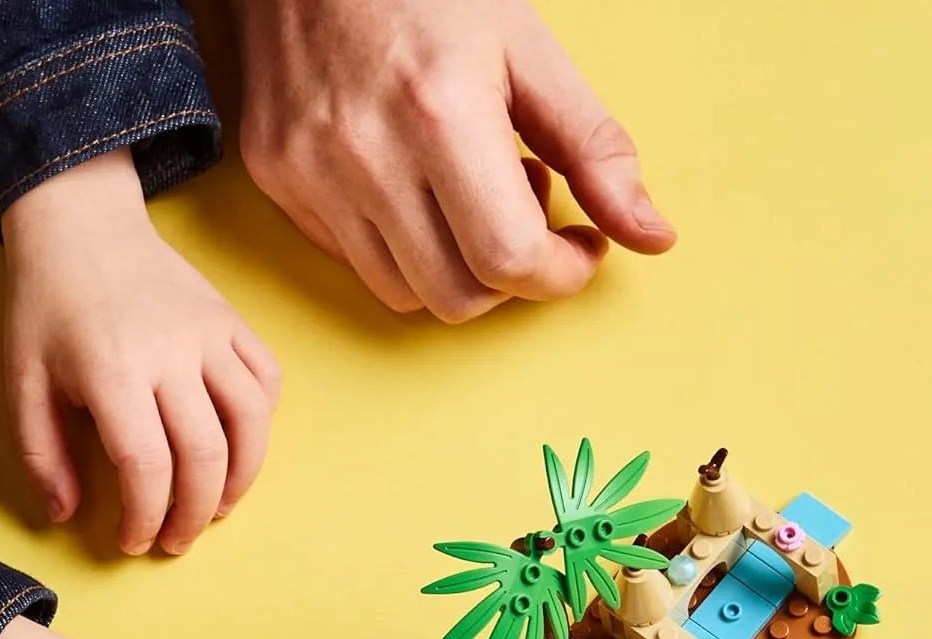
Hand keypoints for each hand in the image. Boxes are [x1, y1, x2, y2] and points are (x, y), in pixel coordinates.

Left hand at [1, 148, 280, 554]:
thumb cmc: (45, 306)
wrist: (79, 222)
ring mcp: (208, 333)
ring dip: (241, 479)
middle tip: (176, 540)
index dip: (145, 517)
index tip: (133, 541)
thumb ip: (41, 454)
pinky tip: (237, 447)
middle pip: (204, 456)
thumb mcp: (21, 381)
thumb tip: (65, 515)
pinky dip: (261, 423)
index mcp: (112, 371)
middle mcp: (169, 352)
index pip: (147, 466)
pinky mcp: (230, 319)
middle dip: (193, 515)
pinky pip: (266, 379)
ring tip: (217, 507)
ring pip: (250, 422)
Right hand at [229, 0, 674, 321]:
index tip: (578, 248)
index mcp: (441, 112)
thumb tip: (652, 235)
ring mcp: (311, 175)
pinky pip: (354, 263)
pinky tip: (413, 187)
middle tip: (525, 213)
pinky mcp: (279, 184)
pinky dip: (399, 247)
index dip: (559, 274)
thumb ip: (595, 148)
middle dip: (509, 277)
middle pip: (458, 295)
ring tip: (465, 193)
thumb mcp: (529, 49)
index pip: (509, 259)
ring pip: (405, 295)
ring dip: (453, 267)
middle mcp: (367, 154)